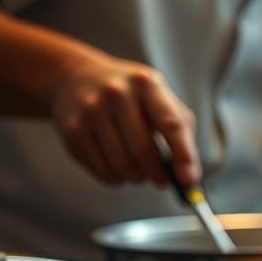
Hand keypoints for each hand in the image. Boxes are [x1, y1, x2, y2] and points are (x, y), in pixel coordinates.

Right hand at [51, 54, 198, 186]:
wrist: (76, 79)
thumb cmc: (132, 97)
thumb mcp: (160, 100)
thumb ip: (180, 135)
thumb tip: (188, 178)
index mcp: (147, 84)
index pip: (171, 124)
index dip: (184, 155)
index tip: (188, 180)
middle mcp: (117, 94)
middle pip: (143, 150)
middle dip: (158, 174)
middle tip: (163, 181)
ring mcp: (91, 111)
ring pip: (121, 165)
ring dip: (137, 177)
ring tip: (140, 171)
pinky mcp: (72, 131)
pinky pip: (102, 171)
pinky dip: (116, 178)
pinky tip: (118, 167)